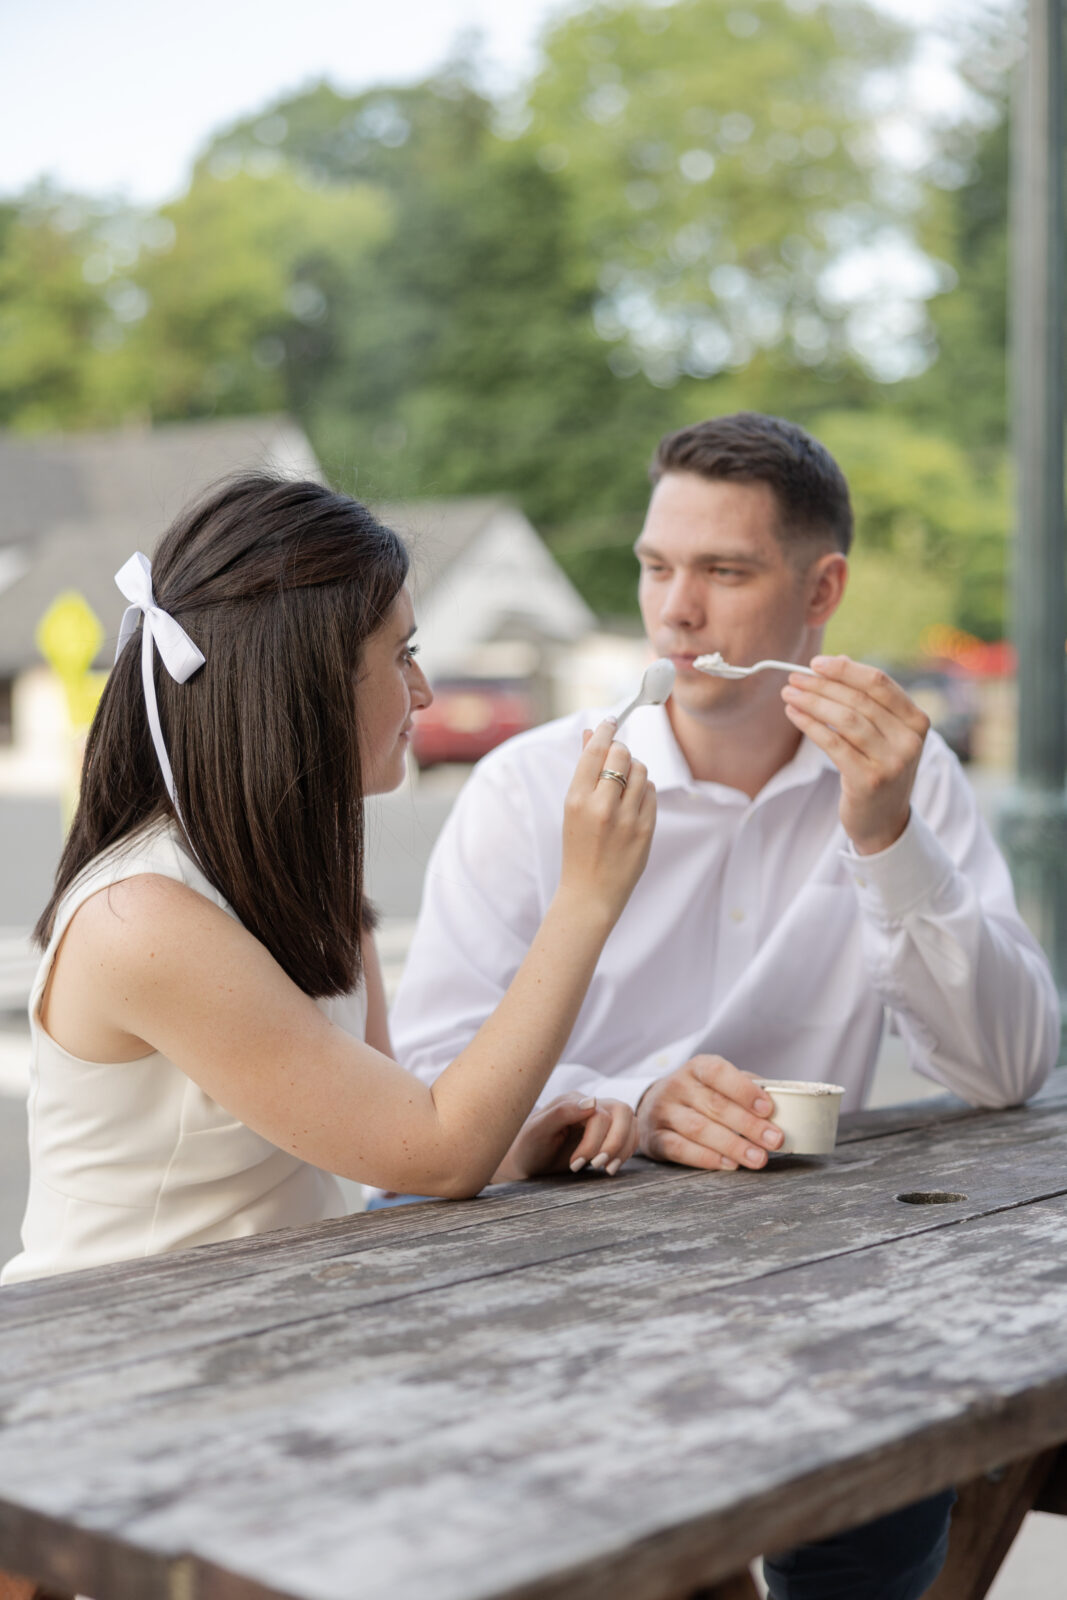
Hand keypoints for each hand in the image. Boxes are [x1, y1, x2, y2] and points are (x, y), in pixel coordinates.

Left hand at [495, 1094, 638, 1181]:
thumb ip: (562, 1112)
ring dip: (622, 1149)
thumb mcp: (537, 1131)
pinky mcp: (608, 1133)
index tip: (576, 1166)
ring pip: (631, 1123)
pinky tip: (609, 1167)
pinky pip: (631, 1136)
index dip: (593, 1142)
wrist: (527, 1163)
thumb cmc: (529, 1147)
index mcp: (573, 1100)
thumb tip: (593, 1101)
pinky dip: (625, 1152)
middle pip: (623, 1112)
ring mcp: (602, 1117)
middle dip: (615, 1143)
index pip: (599, 1115)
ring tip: (604, 1170)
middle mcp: (591, 1105)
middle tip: (597, 1166)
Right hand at [558, 719, 655, 924]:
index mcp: (576, 799)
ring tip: (625, 783)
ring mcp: (626, 819)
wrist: (590, 893)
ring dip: (635, 770)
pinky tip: (633, 803)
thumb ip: (584, 770)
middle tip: (617, 757)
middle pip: (623, 755)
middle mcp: (602, 806)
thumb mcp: (572, 808)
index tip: (611, 721)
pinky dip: (645, 790)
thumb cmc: (578, 847)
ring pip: (642, 771)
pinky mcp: (646, 829)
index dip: (606, 731)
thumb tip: (592, 733)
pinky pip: (652, 793)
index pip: (595, 750)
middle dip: (622, 751)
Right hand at [636, 1055, 782, 1170]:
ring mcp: (663, 1112)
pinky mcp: (655, 1138)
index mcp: (696, 1067)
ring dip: (733, 1145)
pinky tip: (731, 1164)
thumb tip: (781, 1102)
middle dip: (748, 1124)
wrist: (653, 1108)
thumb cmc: (699, 1095)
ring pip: (699, 1128)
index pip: (718, 1072)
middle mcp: (676, 1086)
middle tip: (774, 1140)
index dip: (744, 1089)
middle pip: (714, 1105)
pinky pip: (681, 1149)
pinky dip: (708, 1158)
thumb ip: (746, 1087)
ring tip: (758, 1158)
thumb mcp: (718, 1083)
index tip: (769, 1108)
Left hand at [781, 655, 929, 855]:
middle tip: (794, 678)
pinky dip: (810, 725)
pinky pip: (834, 744)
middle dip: (822, 685)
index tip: (816, 663)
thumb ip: (867, 700)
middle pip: (859, 700)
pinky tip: (794, 715)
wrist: (885, 822)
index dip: (845, 670)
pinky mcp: (869, 780)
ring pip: (845, 719)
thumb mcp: (884, 734)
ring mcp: (892, 762)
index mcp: (917, 721)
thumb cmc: (879, 769)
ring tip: (789, 694)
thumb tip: (837, 662)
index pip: (879, 683)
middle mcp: (910, 740)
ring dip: (812, 702)